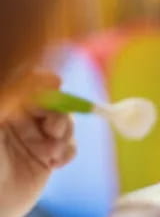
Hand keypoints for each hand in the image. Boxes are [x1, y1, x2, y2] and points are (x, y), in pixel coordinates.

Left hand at [0, 70, 75, 216]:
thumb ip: (14, 97)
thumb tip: (46, 77)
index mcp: (8, 107)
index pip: (31, 85)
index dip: (45, 82)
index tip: (55, 84)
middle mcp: (22, 121)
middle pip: (54, 103)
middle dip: (58, 114)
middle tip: (53, 130)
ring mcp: (36, 139)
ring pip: (66, 123)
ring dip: (65, 135)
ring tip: (52, 153)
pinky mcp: (48, 158)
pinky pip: (69, 146)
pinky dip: (68, 152)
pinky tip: (55, 163)